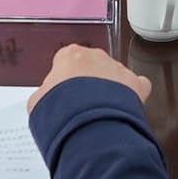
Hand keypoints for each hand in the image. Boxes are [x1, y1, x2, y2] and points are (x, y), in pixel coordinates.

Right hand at [29, 43, 151, 111]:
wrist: (86, 123)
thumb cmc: (59, 111)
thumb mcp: (38, 102)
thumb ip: (45, 94)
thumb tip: (48, 100)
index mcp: (70, 55)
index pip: (68, 61)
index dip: (67, 80)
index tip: (66, 95)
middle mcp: (96, 56)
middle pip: (93, 67)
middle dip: (90, 84)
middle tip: (83, 106)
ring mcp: (118, 68)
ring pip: (115, 76)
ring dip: (110, 91)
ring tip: (102, 114)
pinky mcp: (135, 84)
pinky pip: (138, 86)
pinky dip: (134, 96)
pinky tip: (124, 109)